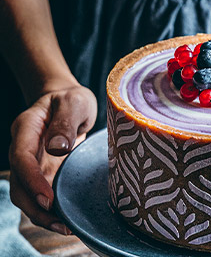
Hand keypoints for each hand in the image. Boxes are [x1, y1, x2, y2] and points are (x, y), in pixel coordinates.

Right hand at [9, 83, 96, 233]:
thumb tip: (57, 149)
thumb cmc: (71, 99)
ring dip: (42, 214)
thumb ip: (66, 122)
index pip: (21, 157)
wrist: (68, 101)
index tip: (48, 199)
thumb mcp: (74, 102)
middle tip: (61, 223)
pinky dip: (51, 209)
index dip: (31, 180)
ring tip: (67, 228)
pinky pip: (41, 193)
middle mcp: (24, 148)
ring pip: (26, 194)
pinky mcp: (44, 171)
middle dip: (35, 208)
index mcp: (27, 127)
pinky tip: (68, 219)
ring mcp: (32, 162)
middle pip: (18, 184)